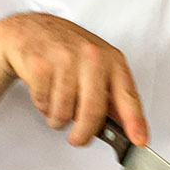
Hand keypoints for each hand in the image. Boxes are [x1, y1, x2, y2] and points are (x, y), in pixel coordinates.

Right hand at [0, 12, 147, 146]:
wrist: (30, 29)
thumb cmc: (67, 49)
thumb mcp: (98, 65)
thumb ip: (112, 94)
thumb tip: (127, 127)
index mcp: (112, 59)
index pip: (127, 95)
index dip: (134, 121)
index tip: (139, 140)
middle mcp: (92, 57)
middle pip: (93, 111)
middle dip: (83, 134)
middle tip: (78, 139)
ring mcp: (65, 59)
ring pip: (63, 112)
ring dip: (58, 119)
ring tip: (57, 104)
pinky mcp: (41, 64)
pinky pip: (43, 103)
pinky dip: (42, 105)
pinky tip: (45, 90)